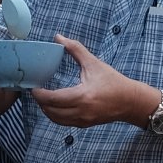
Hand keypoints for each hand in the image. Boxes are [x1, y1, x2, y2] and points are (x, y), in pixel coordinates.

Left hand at [27, 37, 157, 129]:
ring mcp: (83, 120)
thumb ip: (75, 49)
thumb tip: (59, 37)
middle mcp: (81, 111)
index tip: (33, 87)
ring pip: (57, 120)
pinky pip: (64, 122)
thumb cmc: (113, 81)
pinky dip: (56, 115)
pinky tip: (54, 106)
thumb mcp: (94, 63)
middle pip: (51, 112)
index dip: (40, 95)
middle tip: (35, 91)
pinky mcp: (85, 124)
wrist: (130, 101)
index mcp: (82, 96)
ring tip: (42, 98)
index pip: (54, 99)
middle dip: (40, 102)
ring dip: (47, 110)